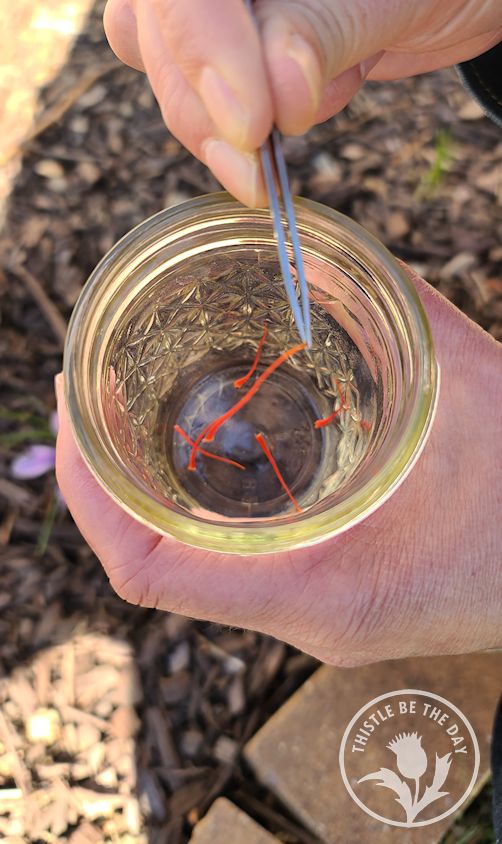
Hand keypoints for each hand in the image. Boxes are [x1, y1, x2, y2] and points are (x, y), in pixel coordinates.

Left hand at [55, 278, 501, 665]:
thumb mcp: (466, 394)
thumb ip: (394, 318)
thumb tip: (313, 252)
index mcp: (317, 587)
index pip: (148, 569)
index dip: (88, 491)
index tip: (75, 403)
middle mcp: (297, 611)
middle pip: (149, 565)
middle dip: (100, 477)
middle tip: (85, 388)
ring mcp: (305, 611)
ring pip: (179, 563)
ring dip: (137, 487)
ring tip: (120, 403)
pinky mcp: (319, 595)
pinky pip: (222, 558)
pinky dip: (188, 499)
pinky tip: (197, 440)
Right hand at [104, 0, 501, 204]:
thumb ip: (334, 18)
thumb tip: (276, 90)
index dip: (195, 34)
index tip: (250, 123)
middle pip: (155, 15)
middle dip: (201, 103)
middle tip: (256, 171)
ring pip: (162, 59)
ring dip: (216, 120)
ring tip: (315, 106)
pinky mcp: (229, 31)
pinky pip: (196, 87)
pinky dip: (235, 124)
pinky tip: (309, 102)